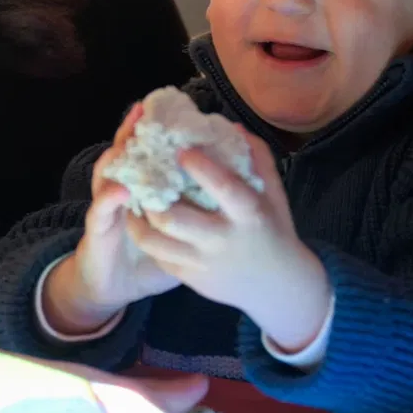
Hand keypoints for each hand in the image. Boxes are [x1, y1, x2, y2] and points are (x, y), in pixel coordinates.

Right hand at [44, 105, 182, 334]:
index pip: (148, 153)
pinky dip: (108, 200)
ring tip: (126, 141)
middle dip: (130, 133)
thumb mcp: (179, 230)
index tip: (169, 110)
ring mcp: (108, 209)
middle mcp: (122, 191)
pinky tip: (120, 191)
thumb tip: (230, 183)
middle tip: (143, 111)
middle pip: (123, 154)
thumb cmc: (153, 257)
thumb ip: (199, 206)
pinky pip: (100, 212)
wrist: (114, 285)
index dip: (154, 132)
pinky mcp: (97, 231)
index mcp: (146, 187)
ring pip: (107, 175)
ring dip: (117, 158)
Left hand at [127, 128, 330, 353]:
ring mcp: (204, 262)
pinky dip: (145, 236)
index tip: (182, 149)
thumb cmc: (274, 230)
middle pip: (175, 219)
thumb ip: (257, 158)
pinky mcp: (191, 278)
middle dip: (152, 196)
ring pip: (156, 241)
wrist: (278, 286)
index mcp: (249, 215)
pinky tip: (141, 220)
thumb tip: (232, 126)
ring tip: (133, 198)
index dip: (202, 168)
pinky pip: (159, 256)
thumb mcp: (273, 194)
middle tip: (142, 175)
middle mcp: (223, 240)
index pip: (225, 189)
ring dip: (138, 218)